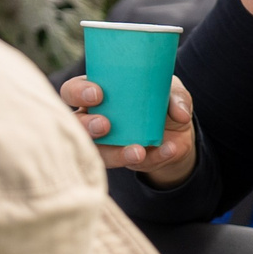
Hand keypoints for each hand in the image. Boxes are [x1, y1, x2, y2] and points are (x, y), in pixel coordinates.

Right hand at [59, 73, 198, 184]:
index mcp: (97, 93)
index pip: (73, 91)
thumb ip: (175, 96)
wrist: (177, 133)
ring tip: (138, 151)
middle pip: (76, 125)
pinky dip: (152, 159)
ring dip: (114, 154)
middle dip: (87, 126)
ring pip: (98, 152)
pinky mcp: (124, 160)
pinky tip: (167, 150)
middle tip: (105, 125)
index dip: (78, 92)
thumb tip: (180, 113)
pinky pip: (133, 164)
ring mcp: (106, 144)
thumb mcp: (171, 90)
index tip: (97, 94)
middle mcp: (94, 119)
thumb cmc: (162, 100)